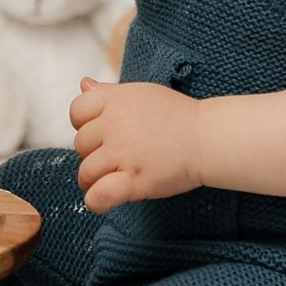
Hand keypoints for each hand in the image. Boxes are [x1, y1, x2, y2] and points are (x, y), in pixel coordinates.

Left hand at [70, 77, 202, 211]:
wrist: (208, 139)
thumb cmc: (178, 116)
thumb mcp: (142, 94)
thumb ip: (110, 92)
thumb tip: (83, 84)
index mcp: (117, 100)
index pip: (77, 111)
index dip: (85, 125)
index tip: (102, 134)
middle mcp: (116, 124)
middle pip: (81, 144)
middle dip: (93, 154)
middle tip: (115, 158)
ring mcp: (124, 152)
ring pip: (86, 172)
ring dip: (94, 180)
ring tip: (110, 180)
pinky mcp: (135, 180)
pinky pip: (99, 195)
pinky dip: (96, 202)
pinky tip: (103, 201)